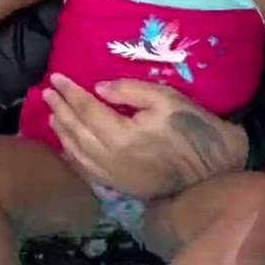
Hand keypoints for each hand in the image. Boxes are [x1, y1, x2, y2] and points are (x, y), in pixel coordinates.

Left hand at [43, 74, 249, 198]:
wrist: (217, 169)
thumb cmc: (194, 128)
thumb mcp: (166, 99)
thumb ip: (129, 91)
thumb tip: (98, 88)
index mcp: (122, 136)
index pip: (86, 109)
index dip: (70, 92)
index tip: (57, 78)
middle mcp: (112, 159)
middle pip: (76, 131)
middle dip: (60, 109)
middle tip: (47, 92)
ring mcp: (115, 177)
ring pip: (78, 153)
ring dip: (62, 133)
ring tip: (53, 114)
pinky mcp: (122, 186)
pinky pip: (88, 171)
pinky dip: (73, 156)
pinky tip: (68, 145)